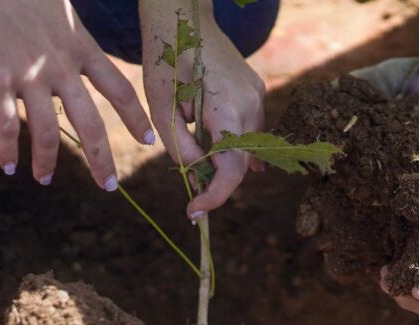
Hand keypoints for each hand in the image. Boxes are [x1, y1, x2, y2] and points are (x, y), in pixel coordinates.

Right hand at [0, 0, 152, 189]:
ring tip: (45, 179)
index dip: (137, 118)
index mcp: (82, 48)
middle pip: (90, 124)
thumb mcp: (63, 12)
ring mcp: (28, 76)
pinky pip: (4, 124)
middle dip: (102, 161)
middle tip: (109, 185)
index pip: (120, 90)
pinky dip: (6, 150)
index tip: (149, 140)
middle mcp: (60, 67)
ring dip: (47, 162)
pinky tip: (8, 166)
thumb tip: (82, 59)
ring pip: (45, 132)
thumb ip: (74, 40)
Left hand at [142, 0, 266, 218]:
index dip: (215, 197)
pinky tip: (220, 152)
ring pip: (246, 146)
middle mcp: (251, 106)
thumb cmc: (165, 56)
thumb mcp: (161, 105)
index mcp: (228, 110)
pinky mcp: (255, 90)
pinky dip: (233, 144)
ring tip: (197, 159)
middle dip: (216, 181)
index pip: (232, 170)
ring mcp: (257, 97)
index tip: (193, 211)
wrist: (183, 15)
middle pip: (240, 162)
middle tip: (191, 194)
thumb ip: (179, 145)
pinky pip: (248, 128)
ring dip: (223, 159)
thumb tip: (194, 174)